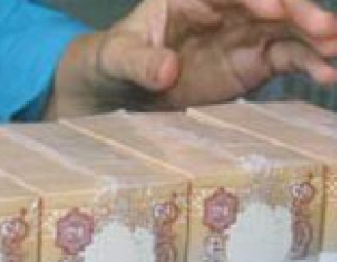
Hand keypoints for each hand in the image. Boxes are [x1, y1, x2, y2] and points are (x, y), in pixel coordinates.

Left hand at [47, 0, 336, 116]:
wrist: (118, 86)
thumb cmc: (114, 60)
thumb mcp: (115, 59)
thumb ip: (138, 62)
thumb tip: (166, 71)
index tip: (271, 9)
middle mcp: (225, 9)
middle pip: (269, 4)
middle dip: (297, 13)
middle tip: (323, 29)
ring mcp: (242, 35)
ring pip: (286, 31)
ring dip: (313, 39)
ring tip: (334, 52)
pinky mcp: (251, 64)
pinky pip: (285, 60)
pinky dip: (307, 65)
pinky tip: (327, 74)